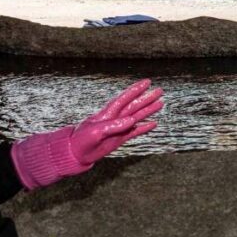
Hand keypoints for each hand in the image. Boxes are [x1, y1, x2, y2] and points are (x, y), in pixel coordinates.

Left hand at [12, 79, 163, 189]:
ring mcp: (118, 128)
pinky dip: (144, 128)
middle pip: (134, 106)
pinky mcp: (119, 139)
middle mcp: (115, 119)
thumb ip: (113, 126)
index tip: (147, 82)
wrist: (75, 154)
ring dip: (148, 111)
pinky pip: (135, 132)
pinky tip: (153, 124)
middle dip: (146, 98)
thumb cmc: (81, 141)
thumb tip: (131, 120)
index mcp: (108, 114)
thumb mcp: (95, 132)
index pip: (124, 99)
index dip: (135, 90)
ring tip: (160, 103)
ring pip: (137, 117)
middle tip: (160, 91)